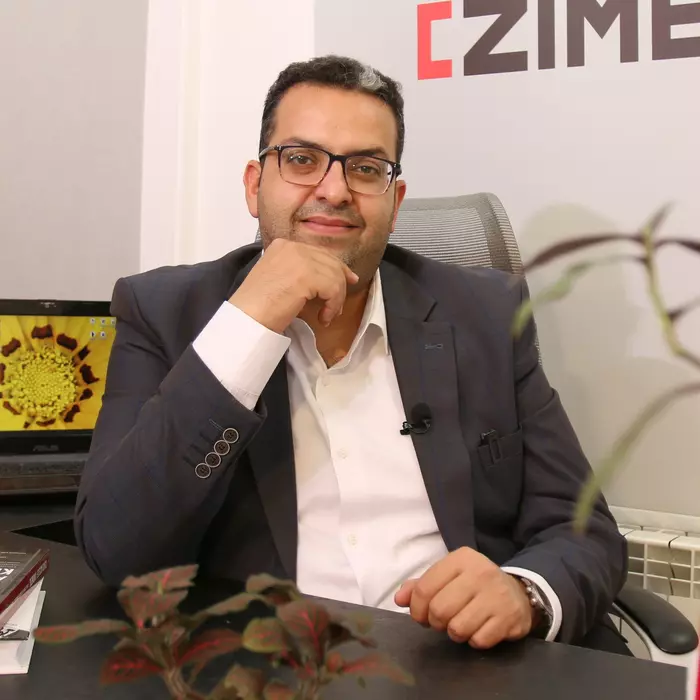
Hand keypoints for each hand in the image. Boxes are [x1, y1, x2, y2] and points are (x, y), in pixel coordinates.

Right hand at [229, 239, 358, 333]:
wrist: (246, 319)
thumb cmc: (258, 306)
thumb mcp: (279, 278)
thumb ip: (299, 271)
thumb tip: (329, 275)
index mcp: (283, 245)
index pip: (319, 253)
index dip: (336, 268)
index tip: (346, 282)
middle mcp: (292, 247)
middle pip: (331, 262)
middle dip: (340, 284)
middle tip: (339, 305)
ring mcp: (299, 259)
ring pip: (335, 276)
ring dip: (336, 300)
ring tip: (327, 316)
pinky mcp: (307, 275)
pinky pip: (334, 289)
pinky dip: (333, 306)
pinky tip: (323, 318)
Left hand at [394, 547, 535, 648]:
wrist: (518, 592)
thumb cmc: (474, 585)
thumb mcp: (448, 577)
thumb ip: (421, 586)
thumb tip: (399, 599)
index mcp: (460, 559)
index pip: (424, 589)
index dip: (416, 609)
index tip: (421, 616)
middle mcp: (480, 573)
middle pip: (439, 610)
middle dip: (436, 623)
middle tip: (442, 622)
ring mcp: (497, 595)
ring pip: (458, 628)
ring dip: (455, 633)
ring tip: (461, 624)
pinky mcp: (510, 617)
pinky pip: (479, 640)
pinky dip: (475, 640)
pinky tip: (480, 629)